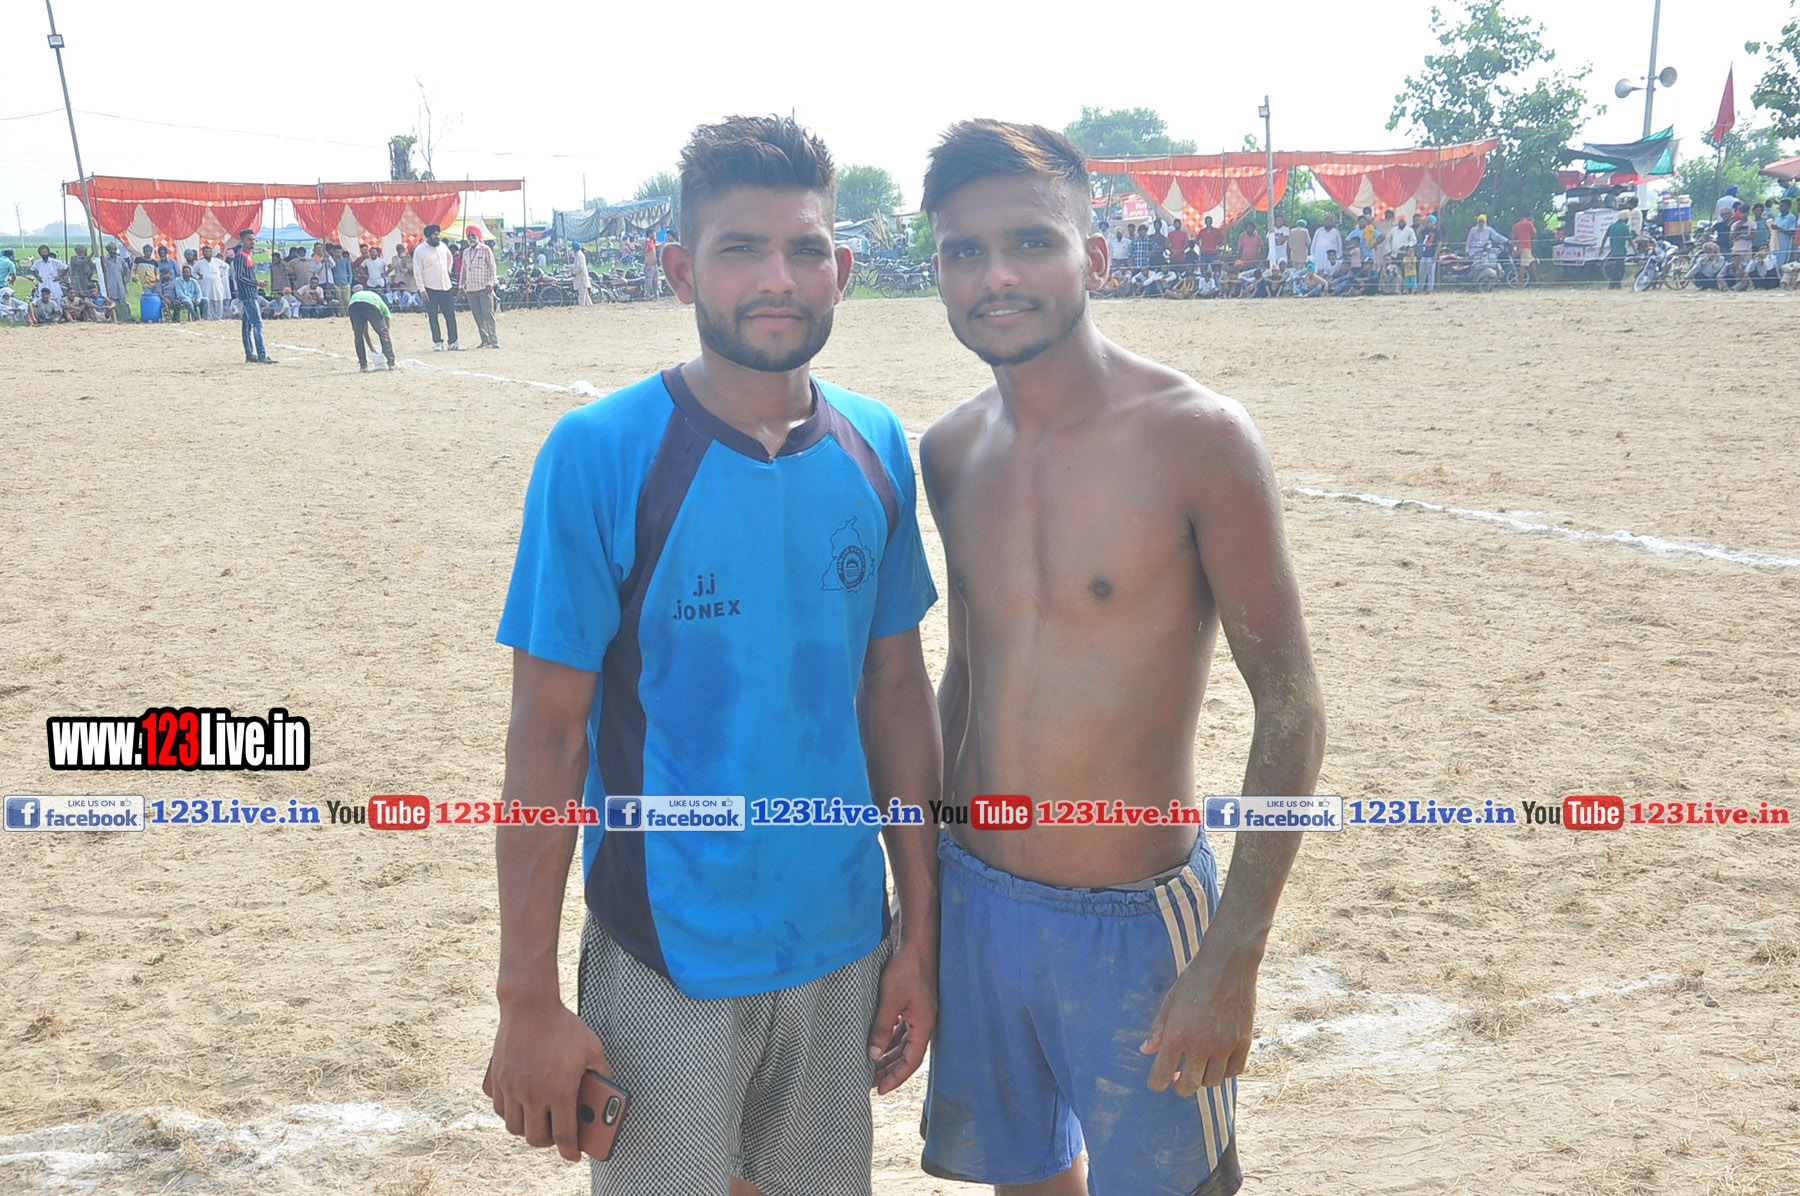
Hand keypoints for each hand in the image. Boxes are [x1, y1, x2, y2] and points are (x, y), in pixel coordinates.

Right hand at [489, 994, 611, 1162]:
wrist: (529, 1005)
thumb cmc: (563, 1026)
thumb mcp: (592, 1047)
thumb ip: (602, 1071)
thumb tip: (607, 1089)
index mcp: (560, 1090)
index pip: (564, 1135)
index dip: (570, 1151)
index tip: (574, 1156)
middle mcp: (533, 1094)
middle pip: (536, 1138)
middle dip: (548, 1142)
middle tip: (555, 1135)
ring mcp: (512, 1088)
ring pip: (515, 1128)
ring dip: (527, 1129)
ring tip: (538, 1121)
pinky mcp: (498, 1080)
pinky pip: (500, 1109)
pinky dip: (510, 1113)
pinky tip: (521, 1105)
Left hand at [867, 938, 935, 1094]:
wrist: (917, 944)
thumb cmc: (907, 969)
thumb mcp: (890, 1000)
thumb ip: (882, 1028)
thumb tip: (874, 1055)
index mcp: (923, 1025)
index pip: (911, 1061)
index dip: (896, 1077)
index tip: (881, 1090)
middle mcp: (924, 1023)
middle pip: (908, 1055)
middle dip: (889, 1070)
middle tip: (870, 1083)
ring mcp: (919, 1014)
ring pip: (904, 1043)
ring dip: (889, 1055)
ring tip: (870, 1067)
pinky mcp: (913, 1005)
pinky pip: (902, 1030)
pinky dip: (890, 1039)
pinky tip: (878, 1044)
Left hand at [1140, 929, 1261, 1095]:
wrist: (1228, 963)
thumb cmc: (1195, 979)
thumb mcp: (1170, 1001)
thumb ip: (1158, 1030)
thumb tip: (1145, 1051)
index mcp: (1177, 1035)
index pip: (1161, 1075)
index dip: (1156, 1083)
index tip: (1157, 1082)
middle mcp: (1201, 1045)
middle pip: (1189, 1086)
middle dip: (1180, 1086)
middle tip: (1177, 1078)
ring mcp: (1224, 1046)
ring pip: (1212, 1081)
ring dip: (1202, 1078)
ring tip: (1198, 1066)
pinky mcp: (1243, 1042)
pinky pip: (1233, 1071)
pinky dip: (1224, 1071)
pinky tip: (1218, 1061)